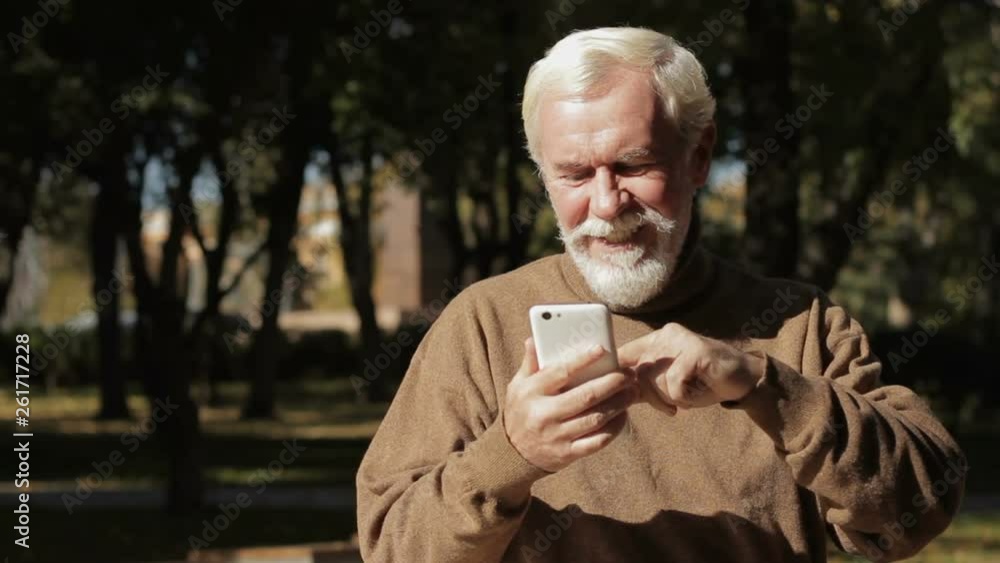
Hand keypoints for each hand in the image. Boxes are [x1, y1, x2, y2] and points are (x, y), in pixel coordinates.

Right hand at [504, 338, 640, 472]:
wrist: (511, 454)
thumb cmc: (520, 411)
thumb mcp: (518, 386)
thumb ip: (529, 363)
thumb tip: (534, 340)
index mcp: (532, 392)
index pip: (561, 372)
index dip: (583, 360)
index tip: (602, 350)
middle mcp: (544, 414)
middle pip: (585, 396)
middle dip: (612, 383)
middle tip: (629, 374)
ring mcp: (556, 436)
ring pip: (595, 418)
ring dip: (618, 404)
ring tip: (632, 392)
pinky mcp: (567, 454)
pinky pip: (597, 441)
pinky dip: (614, 428)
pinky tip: (622, 416)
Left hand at [617, 323, 765, 415]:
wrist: (743, 380)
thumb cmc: (703, 383)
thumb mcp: (666, 386)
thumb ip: (642, 386)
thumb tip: (611, 390)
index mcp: (656, 340)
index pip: (623, 354)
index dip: (616, 375)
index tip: (618, 394)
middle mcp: (665, 335)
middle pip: (638, 372)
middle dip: (652, 397)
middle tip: (670, 407)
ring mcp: (681, 339)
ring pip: (654, 377)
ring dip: (668, 398)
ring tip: (685, 399)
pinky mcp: (695, 349)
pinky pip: (674, 381)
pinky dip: (682, 396)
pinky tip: (693, 396)